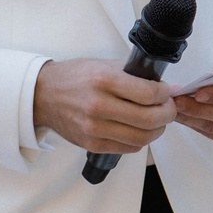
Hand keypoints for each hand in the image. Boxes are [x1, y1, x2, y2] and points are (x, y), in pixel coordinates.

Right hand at [34, 59, 175, 155]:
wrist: (43, 95)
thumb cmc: (75, 78)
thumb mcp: (104, 65)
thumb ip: (135, 75)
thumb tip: (166, 87)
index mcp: (103, 81)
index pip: (148, 94)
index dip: (166, 94)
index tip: (169, 92)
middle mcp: (98, 106)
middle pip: (149, 119)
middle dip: (168, 114)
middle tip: (169, 108)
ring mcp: (94, 128)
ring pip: (141, 138)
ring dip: (158, 130)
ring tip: (158, 120)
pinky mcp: (92, 144)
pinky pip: (128, 148)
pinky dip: (140, 140)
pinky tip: (139, 129)